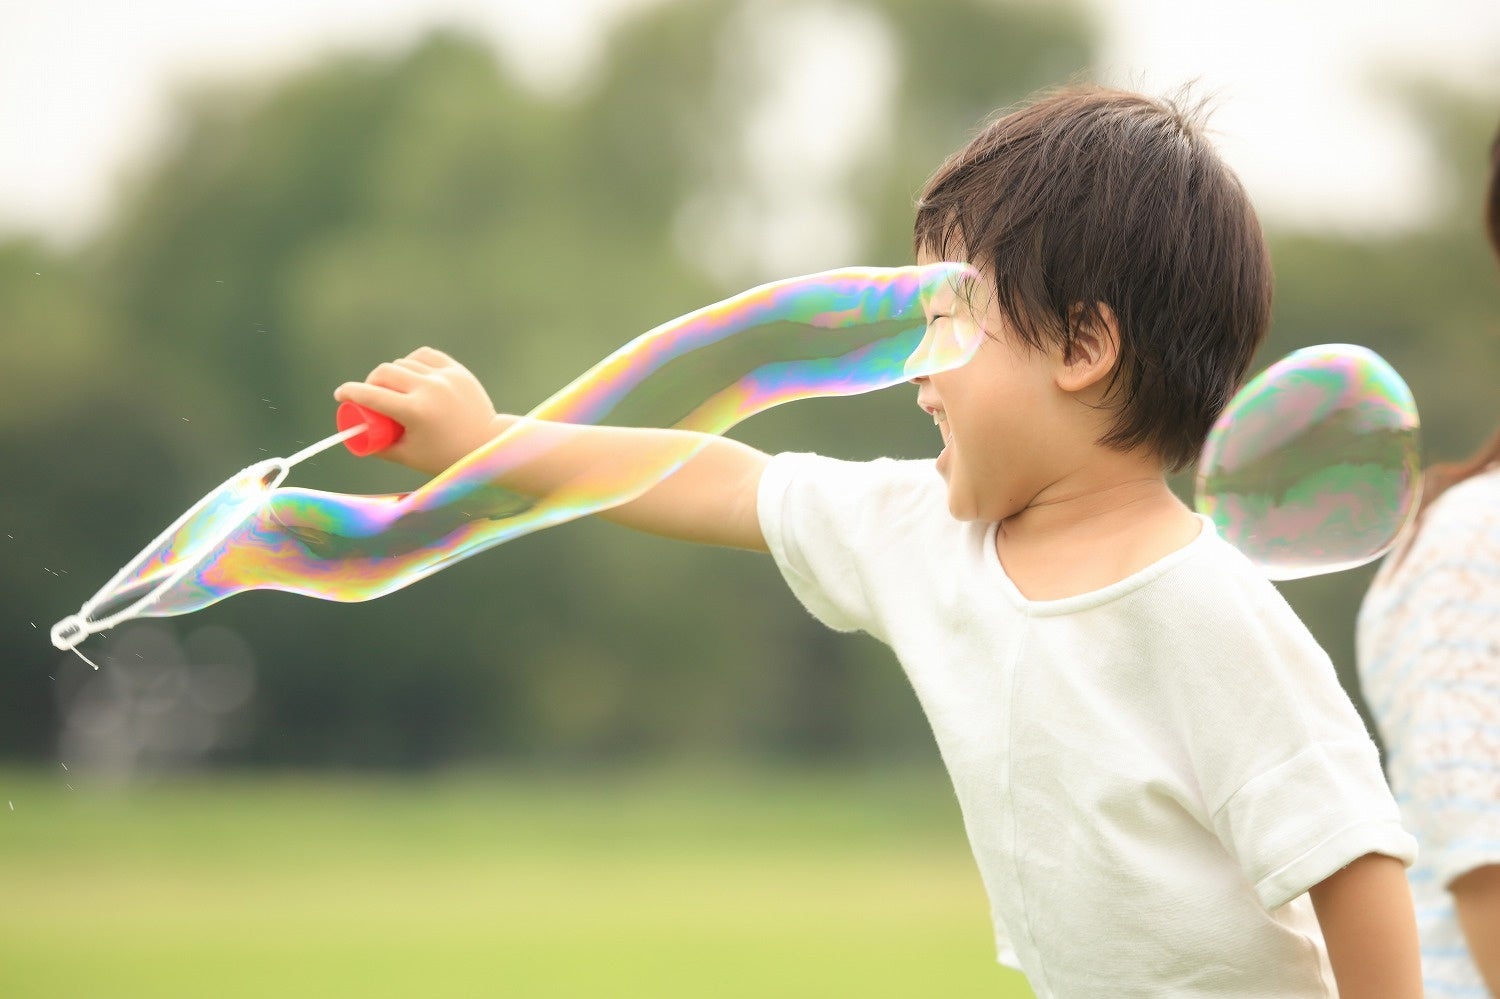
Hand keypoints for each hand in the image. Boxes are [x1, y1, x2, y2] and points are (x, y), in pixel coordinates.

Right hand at [334, 347, 502, 474]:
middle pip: (384, 373)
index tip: (340, 394)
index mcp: (415, 412)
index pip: (371, 395)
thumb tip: (356, 437)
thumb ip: (380, 448)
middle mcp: (429, 389)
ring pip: (404, 363)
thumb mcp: (409, 457)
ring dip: (392, 373)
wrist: (488, 446)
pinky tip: (411, 371)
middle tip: (371, 395)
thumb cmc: (446, 457)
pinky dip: (414, 362)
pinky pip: (426, 356)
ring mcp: (445, 377)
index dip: (349, 392)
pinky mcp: (457, 371)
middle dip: (371, 382)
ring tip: (394, 387)